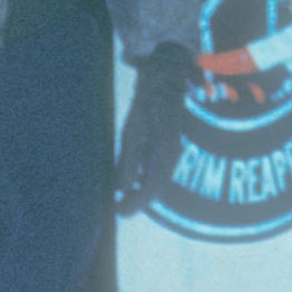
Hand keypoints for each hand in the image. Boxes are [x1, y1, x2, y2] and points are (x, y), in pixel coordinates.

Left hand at [114, 44, 195, 216]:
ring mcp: (173, 150)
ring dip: (143, 191)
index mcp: (164, 154)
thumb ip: (128, 163)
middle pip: (156, 187)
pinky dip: (146, 178)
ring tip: (124, 199)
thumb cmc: (146, 104)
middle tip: (119, 209)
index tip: (119, 212)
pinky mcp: (169, 145)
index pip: (151, 189)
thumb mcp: (131, 134)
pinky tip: (135, 180)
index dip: (135, 204)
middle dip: (139, 201)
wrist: (165, 79)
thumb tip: (121, 190)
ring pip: (158, 179)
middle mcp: (172, 155)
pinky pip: (159, 169)